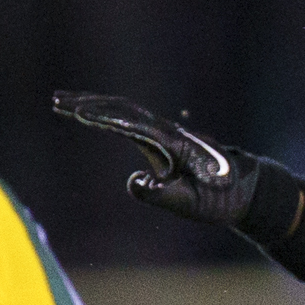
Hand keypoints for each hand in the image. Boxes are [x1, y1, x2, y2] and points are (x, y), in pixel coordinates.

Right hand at [51, 90, 263, 229]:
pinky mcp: (164, 141)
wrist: (248, 189)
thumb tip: (134, 182)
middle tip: (56, 100)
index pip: (129, 123)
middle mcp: (167, 132)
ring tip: (64, 102)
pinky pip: (131, 121)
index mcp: (171, 143)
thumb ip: (164, 195)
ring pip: (125, 111)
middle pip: (122, 109)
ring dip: (95, 104)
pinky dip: (108, 115)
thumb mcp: (194, 204)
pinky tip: (94, 116)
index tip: (76, 111)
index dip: (101, 116)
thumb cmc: (222, 199)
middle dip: (89, 103)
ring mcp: (166, 134)